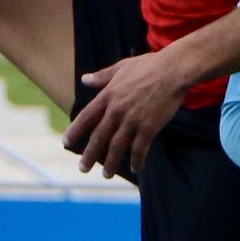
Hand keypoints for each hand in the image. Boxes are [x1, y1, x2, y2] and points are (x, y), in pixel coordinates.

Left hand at [66, 47, 200, 177]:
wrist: (174, 70)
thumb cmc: (149, 66)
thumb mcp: (121, 67)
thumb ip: (102, 76)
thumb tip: (84, 79)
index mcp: (108, 95)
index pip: (86, 117)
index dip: (74, 131)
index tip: (66, 143)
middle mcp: (117, 110)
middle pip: (99, 137)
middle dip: (90, 155)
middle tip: (82, 168)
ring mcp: (133, 120)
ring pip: (117, 146)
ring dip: (111, 163)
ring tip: (107, 174)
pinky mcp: (149, 127)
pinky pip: (140, 148)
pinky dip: (137, 160)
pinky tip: (135, 169)